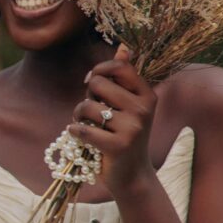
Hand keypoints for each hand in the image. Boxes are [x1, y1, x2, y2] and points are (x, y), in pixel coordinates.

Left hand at [68, 46, 157, 197]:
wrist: (133, 175)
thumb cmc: (125, 135)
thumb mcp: (129, 106)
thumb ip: (123, 78)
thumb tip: (123, 48)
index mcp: (147, 95)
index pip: (119, 67)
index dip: (99, 71)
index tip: (92, 84)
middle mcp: (143, 109)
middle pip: (98, 83)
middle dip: (87, 95)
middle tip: (91, 111)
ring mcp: (133, 128)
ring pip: (87, 106)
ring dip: (78, 115)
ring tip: (85, 124)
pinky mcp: (118, 146)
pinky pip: (83, 129)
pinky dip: (74, 131)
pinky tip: (77, 134)